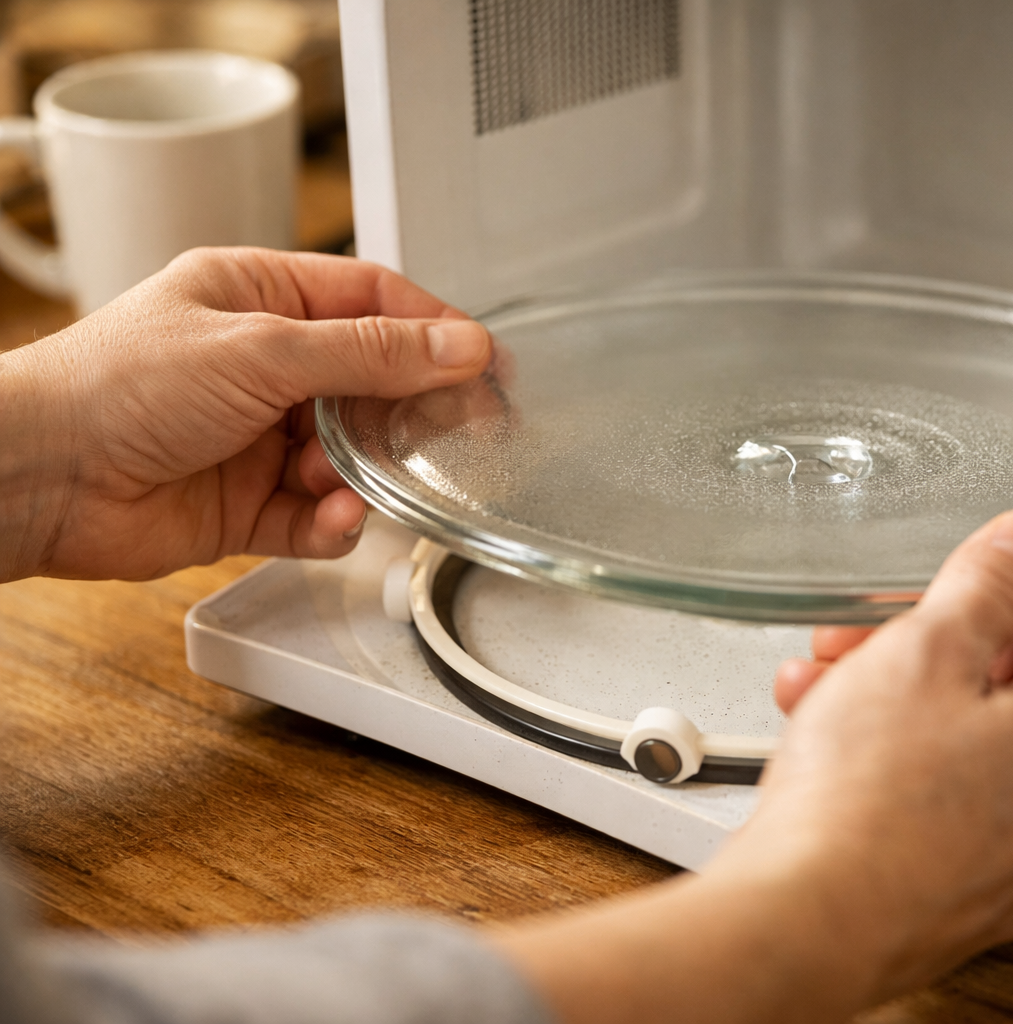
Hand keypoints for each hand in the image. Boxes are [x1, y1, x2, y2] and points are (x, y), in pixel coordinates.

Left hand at [0, 247, 491, 581]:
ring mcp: (259, 436)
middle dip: (413, 411)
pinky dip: (333, 521)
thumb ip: (368, 353)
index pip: (375, 303)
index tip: (485, 362)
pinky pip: (320, 514)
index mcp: (263, 298)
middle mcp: (266, 365)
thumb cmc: (116, 385)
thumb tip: (456, 346)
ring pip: (353, 457)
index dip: (435, 332)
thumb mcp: (262, 349)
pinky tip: (328, 517)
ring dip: (363, 475)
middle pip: (374, 384)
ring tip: (353, 483)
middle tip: (463, 431)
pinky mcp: (250, 503)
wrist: (41, 475)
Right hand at [494, 510, 1012, 1023]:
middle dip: (938, 645)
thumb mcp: (926, 650)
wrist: (802, 925)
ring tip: (824, 683)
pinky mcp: (960, 895)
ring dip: (898, 698)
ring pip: (970, 748)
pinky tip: (822, 742)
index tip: (977, 582)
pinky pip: (941, 805)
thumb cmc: (867, 805)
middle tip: (874, 631)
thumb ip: (988, 583)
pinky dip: (892, 764)